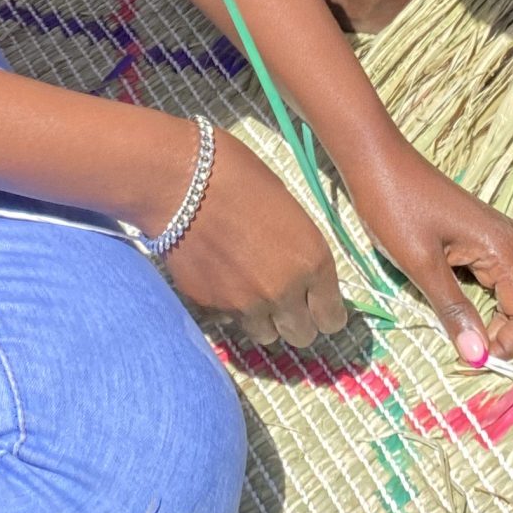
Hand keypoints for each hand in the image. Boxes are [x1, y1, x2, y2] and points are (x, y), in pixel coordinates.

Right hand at [161, 132, 352, 348]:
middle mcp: (284, 291)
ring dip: (263, 319)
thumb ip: (298, 249)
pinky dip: (229, 308)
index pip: (331, 318)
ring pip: (266, 336)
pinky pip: (230, 320)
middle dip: (296, 320)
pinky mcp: (212, 308)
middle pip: (301, 335)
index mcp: (312, 262)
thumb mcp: (288, 209)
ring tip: (250, 293)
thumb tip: (298, 268)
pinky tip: (220, 281)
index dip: (324, 311)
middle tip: (283, 300)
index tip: (315, 303)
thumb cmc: (239, 177)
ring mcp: (246, 305)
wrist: (181, 183)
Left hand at [347, 143, 512, 365]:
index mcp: (503, 248)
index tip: (472, 357)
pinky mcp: (480, 234)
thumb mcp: (420, 263)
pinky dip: (491, 294)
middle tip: (472, 342)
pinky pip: (503, 272)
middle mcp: (510, 241)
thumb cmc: (393, 205)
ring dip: (505, 312)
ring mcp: (497, 235)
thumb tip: (479, 356)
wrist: (374, 159)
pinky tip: (458, 297)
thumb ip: (453, 310)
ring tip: (465, 324)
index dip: (509, 343)